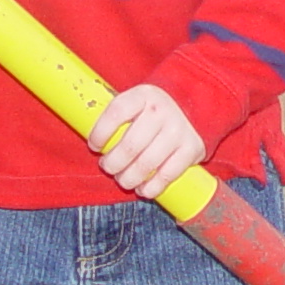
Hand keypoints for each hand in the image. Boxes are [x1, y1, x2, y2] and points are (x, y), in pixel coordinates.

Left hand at [91, 84, 204, 199]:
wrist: (192, 105)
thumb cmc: (151, 112)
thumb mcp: (135, 102)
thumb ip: (116, 117)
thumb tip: (93, 144)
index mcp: (143, 95)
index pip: (116, 113)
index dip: (100, 133)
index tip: (94, 146)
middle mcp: (162, 110)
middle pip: (130, 145)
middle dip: (113, 163)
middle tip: (108, 167)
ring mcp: (178, 129)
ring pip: (146, 164)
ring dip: (129, 178)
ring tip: (124, 180)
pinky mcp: (191, 148)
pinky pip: (167, 175)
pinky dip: (151, 187)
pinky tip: (143, 189)